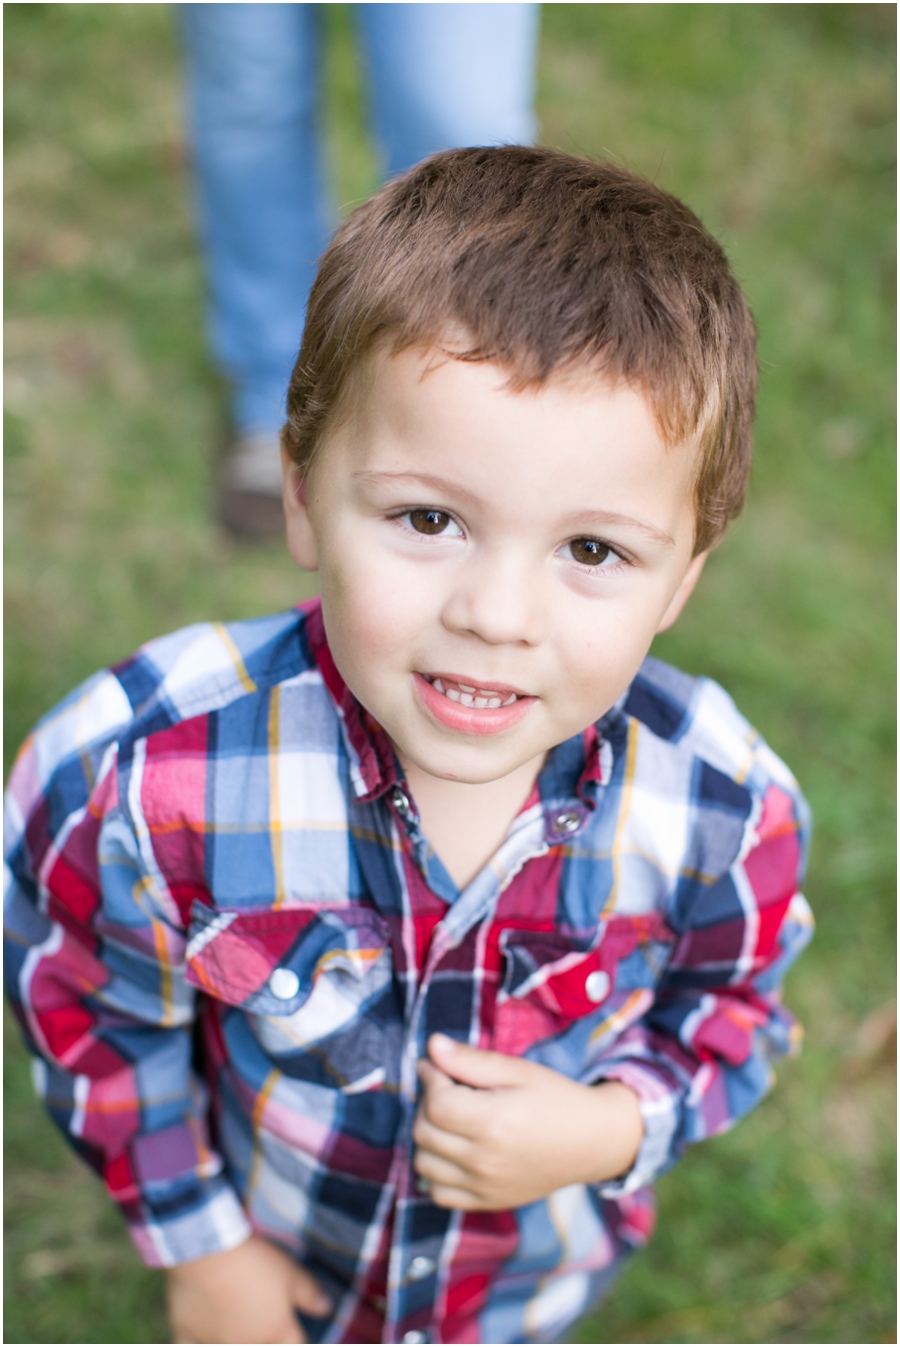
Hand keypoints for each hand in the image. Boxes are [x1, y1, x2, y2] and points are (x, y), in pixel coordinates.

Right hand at [166, 1234, 330, 1343]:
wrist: (208, 1253)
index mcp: (276, 1332)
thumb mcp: (290, 1273)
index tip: (294, 1331)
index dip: (296, 1338)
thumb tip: (326, 1309)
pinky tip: (204, 1337)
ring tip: (238, 1330)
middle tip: (264, 1327)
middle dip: (269, 1342)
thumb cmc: (255, 1262)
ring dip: (236, 1342)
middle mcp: (247, 1346)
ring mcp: (214, 1344)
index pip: (295, 1345)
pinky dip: (200, 1342)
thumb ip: (310, 1293)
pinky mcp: (186, 1337)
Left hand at [413, 1034, 643, 1210]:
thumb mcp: (518, 1070)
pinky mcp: (488, 1202)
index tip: (435, 1065)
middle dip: (426, 1103)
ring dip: (427, 1137)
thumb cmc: (556, 1099)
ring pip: (424, 1163)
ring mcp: (485, 1187)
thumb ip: (471, 1060)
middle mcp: (486, 1160)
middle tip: (444, 1087)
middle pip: (425, 1132)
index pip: (436, 1103)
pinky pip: (439, 1193)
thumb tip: (432, 1046)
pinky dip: (435, 1172)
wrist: (592, 1142)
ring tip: (449, 1118)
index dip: (430, 1078)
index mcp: (495, 1123)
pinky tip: (451, 1151)